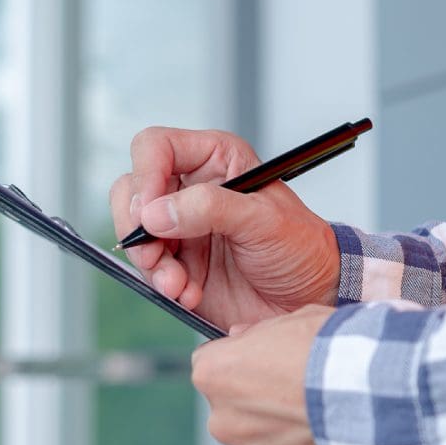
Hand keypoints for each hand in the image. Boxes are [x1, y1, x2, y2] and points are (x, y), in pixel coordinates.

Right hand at [109, 127, 340, 329]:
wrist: (311, 296)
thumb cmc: (301, 247)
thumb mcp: (263, 220)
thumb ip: (209, 209)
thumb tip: (156, 212)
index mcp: (216, 160)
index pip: (156, 148)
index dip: (146, 175)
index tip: (151, 213)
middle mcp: (193, 189)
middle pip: (133, 191)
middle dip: (137, 226)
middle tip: (154, 254)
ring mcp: (183, 228)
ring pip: (135, 234)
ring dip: (151, 263)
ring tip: (178, 284)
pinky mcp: (181, 264)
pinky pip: (150, 269)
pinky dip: (163, 284)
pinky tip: (190, 294)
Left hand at [191, 305, 351, 444]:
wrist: (377, 394)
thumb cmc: (336, 351)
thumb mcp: (296, 319)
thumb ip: (260, 333)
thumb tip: (242, 338)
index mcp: (216, 375)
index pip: (211, 368)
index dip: (242, 364)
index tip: (266, 364)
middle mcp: (225, 423)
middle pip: (236, 414)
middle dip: (262, 406)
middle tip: (302, 394)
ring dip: (288, 437)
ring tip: (327, 419)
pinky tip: (338, 442)